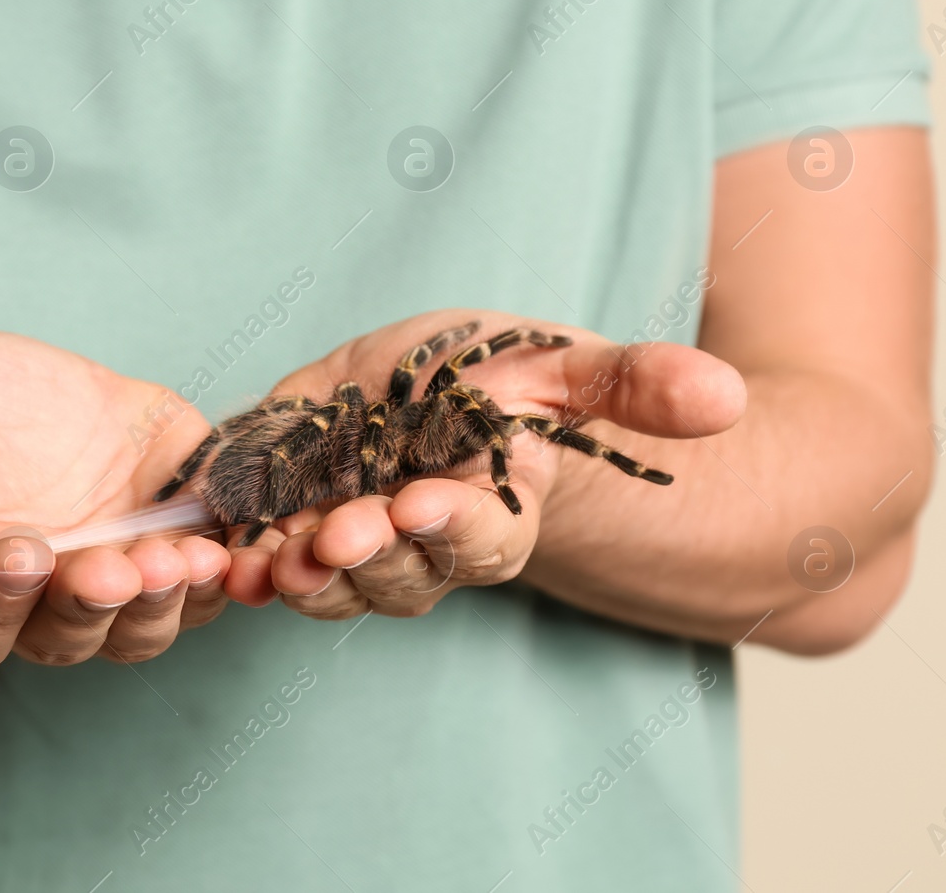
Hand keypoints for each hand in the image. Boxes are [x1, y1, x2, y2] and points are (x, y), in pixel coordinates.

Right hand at [0, 332, 231, 669]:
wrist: (41, 395)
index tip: (9, 550)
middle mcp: (39, 602)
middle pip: (64, 637)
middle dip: (88, 608)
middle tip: (110, 569)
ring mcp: (114, 581)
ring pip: (140, 627)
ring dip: (161, 601)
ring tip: (182, 557)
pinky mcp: (179, 549)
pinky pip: (207, 586)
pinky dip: (225, 574)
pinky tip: (240, 541)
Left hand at [221, 310, 744, 616]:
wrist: (435, 385)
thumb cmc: (511, 378)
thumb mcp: (567, 367)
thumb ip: (634, 385)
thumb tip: (722, 397)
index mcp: (494, 512)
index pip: (481, 537)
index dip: (454, 525)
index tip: (427, 502)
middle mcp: (421, 546)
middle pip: (396, 573)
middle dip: (366, 556)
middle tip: (337, 533)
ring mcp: (354, 539)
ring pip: (329, 578)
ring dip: (298, 571)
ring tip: (270, 555)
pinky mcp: (293, 517)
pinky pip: (268, 553)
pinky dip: (244, 556)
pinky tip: (223, 552)